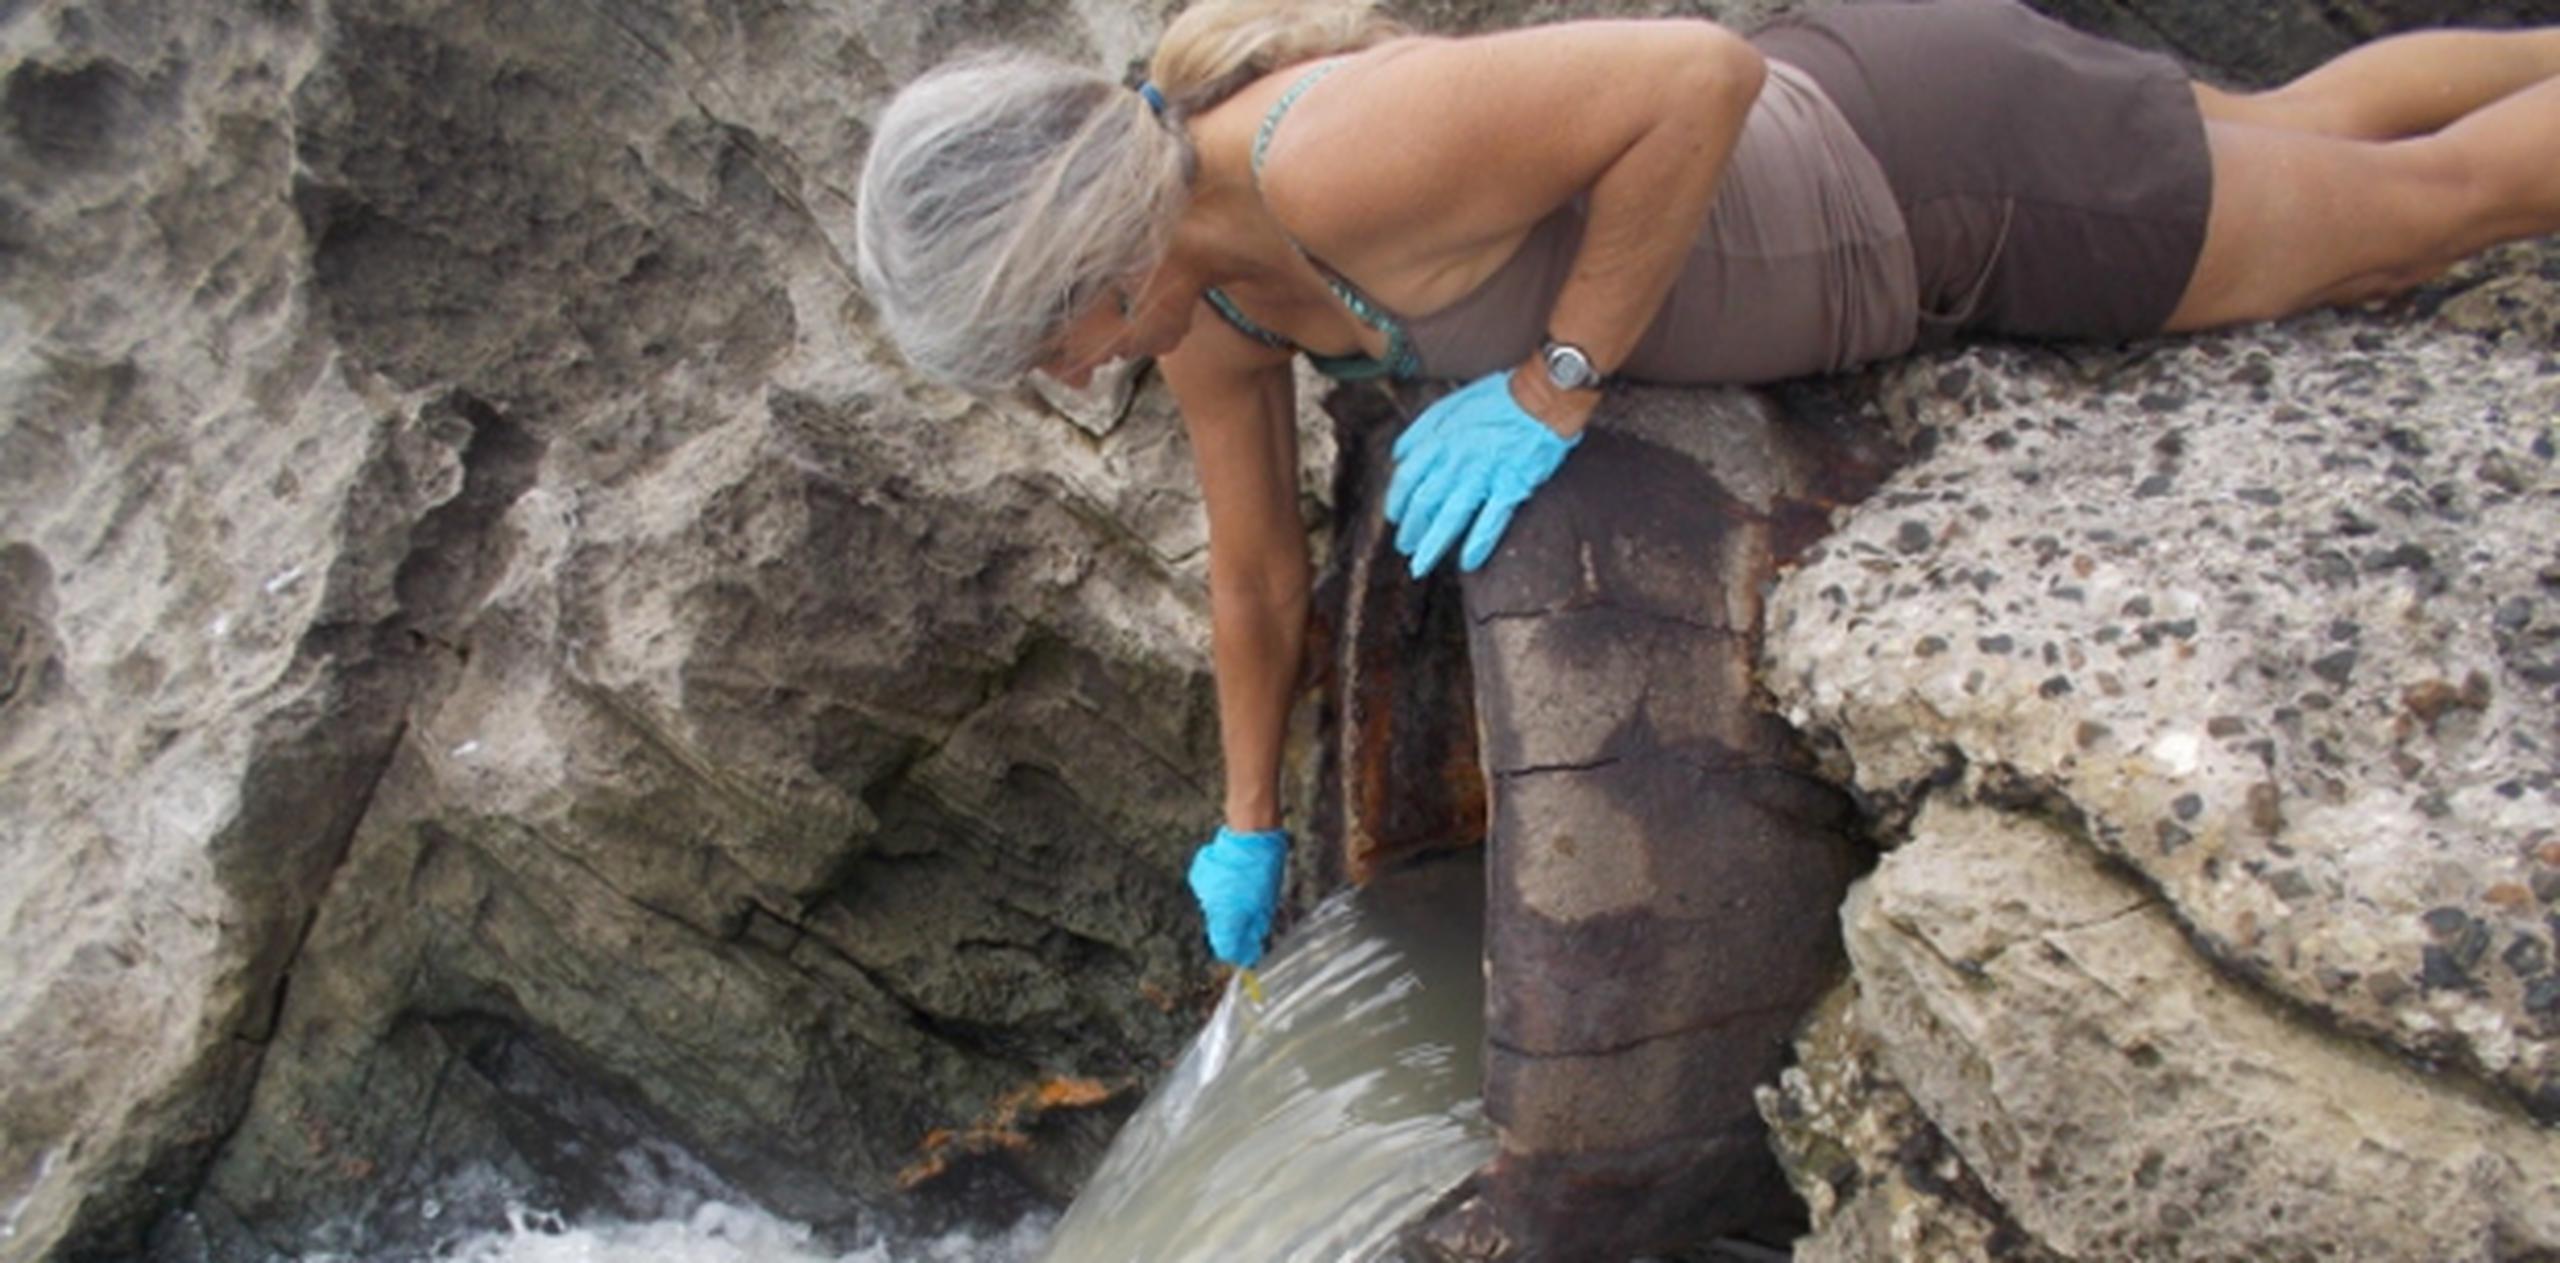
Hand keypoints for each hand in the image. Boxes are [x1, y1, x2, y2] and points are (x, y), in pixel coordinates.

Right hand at [1186, 826, 1286, 967]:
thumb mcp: (1267, 902)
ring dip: (1228, 907)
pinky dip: (1221, 890)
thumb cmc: (1263, 866)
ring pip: (1214, 909)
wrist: (1249, 833)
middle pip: (1220, 929)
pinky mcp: (1199, 874)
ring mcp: (1203, 888)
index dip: (1238, 953)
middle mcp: (1210, 905)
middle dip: (1235, 929)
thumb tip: (1252, 945)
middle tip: (1254, 918)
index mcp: (1227, 914)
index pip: (1225, 948)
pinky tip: (1233, 879)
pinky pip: (1210, 891)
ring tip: (1245, 891)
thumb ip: (1255, 927)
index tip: (1249, 953)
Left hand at [1384, 371, 1579, 577]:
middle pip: (1423, 503)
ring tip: (1420, 565)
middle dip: (1411, 528)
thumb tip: (1399, 454)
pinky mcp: (1511, 487)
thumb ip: (1422, 429)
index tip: (1394, 516)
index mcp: (1439, 439)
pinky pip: (1490, 521)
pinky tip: (1468, 562)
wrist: (1543, 397)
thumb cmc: (1500, 397)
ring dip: (1432, 545)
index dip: (1396, 501)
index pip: (1406, 477)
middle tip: (1405, 545)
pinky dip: (1478, 544)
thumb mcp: (1451, 403)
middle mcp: (1455, 461)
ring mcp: (1483, 476)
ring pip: (1449, 517)